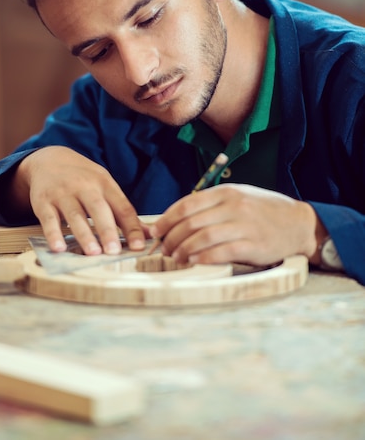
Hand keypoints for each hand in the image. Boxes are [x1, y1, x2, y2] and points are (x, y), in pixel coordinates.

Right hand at [10, 146, 147, 254]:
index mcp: (105, 184)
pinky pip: (49, 219)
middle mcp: (85, 187)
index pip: (122, 207)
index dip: (132, 227)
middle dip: (107, 230)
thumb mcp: (105, 186)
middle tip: (114, 251)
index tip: (138, 246)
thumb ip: (124, 211)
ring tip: (93, 253)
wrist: (49, 160)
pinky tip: (58, 248)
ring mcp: (63, 193)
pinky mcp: (43, 201)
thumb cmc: (83, 179)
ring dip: (84, 234)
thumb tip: (150, 234)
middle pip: (98, 209)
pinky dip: (53, 234)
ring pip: (75, 215)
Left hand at [150, 183, 318, 265]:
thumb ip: (212, 205)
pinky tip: (194, 262)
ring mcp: (244, 225)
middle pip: (191, 222)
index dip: (167, 219)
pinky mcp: (253, 245)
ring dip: (184, 250)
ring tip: (175, 257)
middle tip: (164, 249)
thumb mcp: (238, 197)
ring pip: (203, 237)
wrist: (299, 223)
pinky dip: (203, 258)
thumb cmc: (263, 211)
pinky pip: (221, 252)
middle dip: (172, 237)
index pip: (187, 204)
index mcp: (227, 192)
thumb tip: (177, 220)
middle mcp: (234, 206)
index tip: (155, 230)